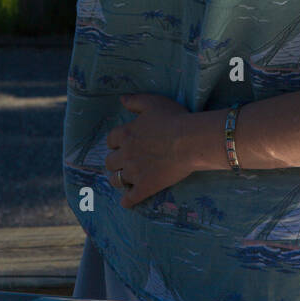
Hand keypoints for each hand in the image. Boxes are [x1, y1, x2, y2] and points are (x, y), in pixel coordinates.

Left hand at [105, 93, 195, 208]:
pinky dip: (127, 200)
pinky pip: (129, 199)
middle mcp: (125, 154)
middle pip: (110, 162)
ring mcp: (134, 173)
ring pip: (116, 180)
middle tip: (124, 161)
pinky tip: (129, 200)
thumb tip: (121, 99)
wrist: (190, 141)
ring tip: (126, 179)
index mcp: (126, 134)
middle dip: (115, 162)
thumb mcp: (153, 103)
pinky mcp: (145, 187)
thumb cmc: (173, 119)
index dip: (116, 142)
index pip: (111, 140)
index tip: (123, 143)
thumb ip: (135, 101)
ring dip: (118, 179)